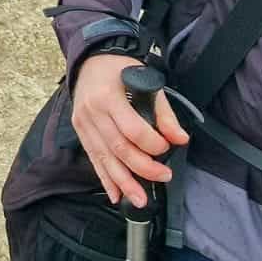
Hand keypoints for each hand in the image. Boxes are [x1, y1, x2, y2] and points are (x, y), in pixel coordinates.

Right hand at [71, 54, 189, 209]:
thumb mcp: (145, 80)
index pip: (132, 129)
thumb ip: (163, 112)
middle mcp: (92, 112)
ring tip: (140, 200)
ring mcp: (84, 123)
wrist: (90, 60)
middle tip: (163, 176)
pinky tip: (116, 195)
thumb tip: (180, 139)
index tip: (166, 148)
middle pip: (118, 148)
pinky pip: (94, 159)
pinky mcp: (81, 132)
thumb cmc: (120, 68)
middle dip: (143, 168)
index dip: (152, 143)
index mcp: (108, 96)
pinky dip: (105, 179)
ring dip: (124, 182)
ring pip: (104, 159)